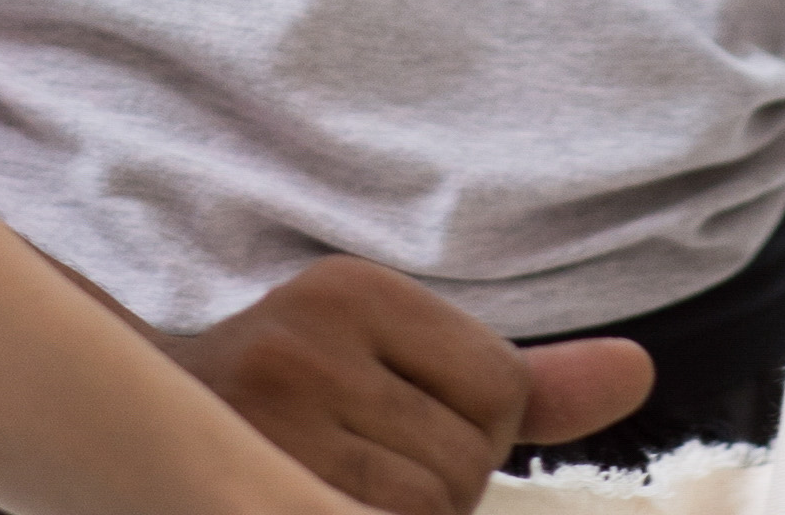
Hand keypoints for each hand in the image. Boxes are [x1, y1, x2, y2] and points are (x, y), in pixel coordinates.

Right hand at [157, 258, 650, 514]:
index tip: (400, 424)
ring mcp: (266, 426)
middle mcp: (306, 345)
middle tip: (355, 463)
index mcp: (354, 291)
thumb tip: (639, 374)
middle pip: (462, 463)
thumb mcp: (408, 365)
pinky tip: (326, 494)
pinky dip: (368, 513)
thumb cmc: (303, 407)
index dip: (474, 431)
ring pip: (426, 509)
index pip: (500, 388)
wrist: (145, 429)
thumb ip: (525, 384)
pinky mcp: (255, 482)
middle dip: (434, 484)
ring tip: (332, 487)